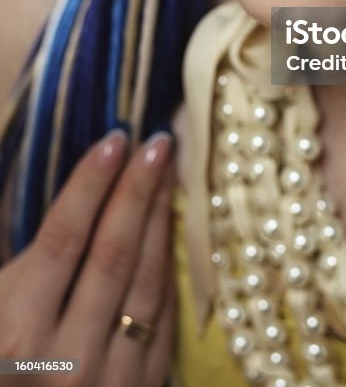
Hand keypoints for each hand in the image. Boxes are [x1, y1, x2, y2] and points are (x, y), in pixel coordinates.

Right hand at [0, 130, 175, 386]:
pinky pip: (162, 321)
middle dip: (136, 192)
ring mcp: (109, 381)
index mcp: (14, 336)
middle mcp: (64, 360)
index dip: (90, 185)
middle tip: (157, 140)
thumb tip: (65, 211)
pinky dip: (168, 271)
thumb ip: (19, 271)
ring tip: (169, 173)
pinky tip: (172, 233)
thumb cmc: (3, 369)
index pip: (63, 240)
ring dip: (160, 223)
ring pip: (146, 283)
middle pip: (112, 254)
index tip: (115, 139)